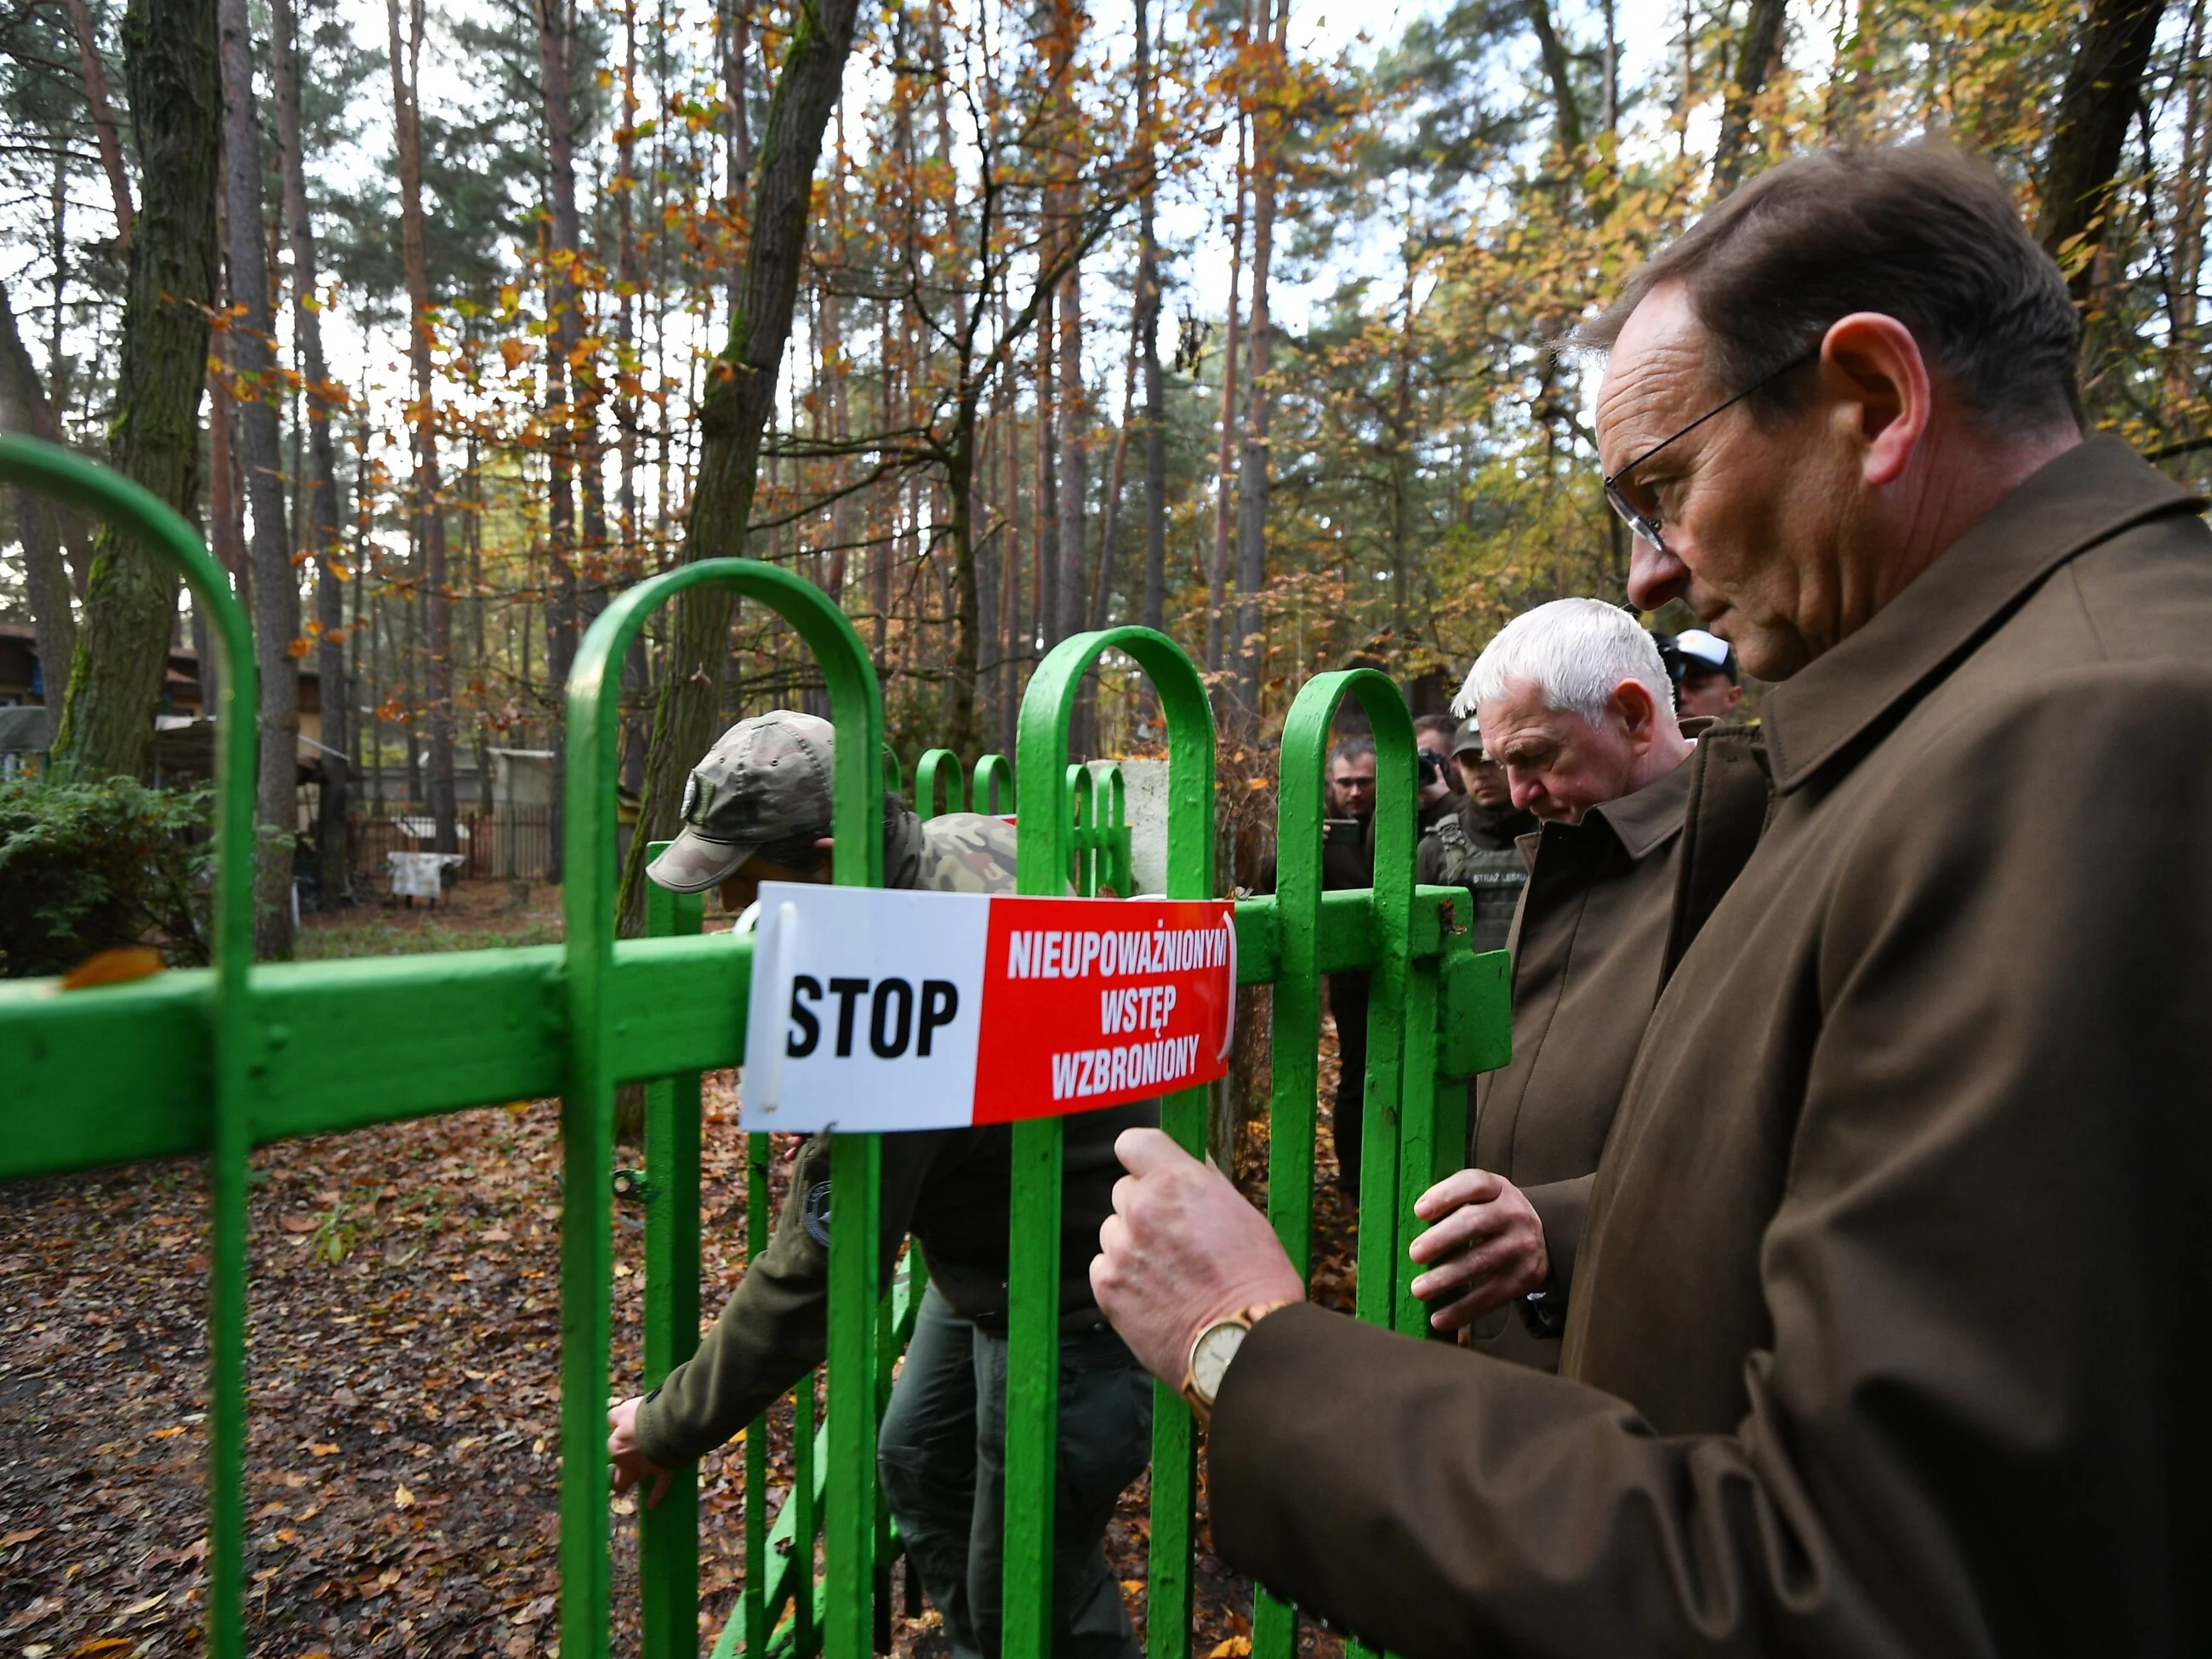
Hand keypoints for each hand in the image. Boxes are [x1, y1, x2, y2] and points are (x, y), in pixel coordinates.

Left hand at [607, 1396, 673, 1509]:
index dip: (612, 1446)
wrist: (670, 1423)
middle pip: (617, 1477)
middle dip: (617, 1476)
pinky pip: (660, 1487)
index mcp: (616, 1448)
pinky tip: (651, 1505)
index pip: (608, 1452)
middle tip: (618, 1471)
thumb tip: (610, 1421)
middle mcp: (628, 1463)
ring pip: (636, 1479)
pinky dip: (656, 1496)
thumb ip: (614, 1417)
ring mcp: (646, 1468)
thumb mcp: (623, 1410)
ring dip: (635, 1477)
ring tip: (635, 1475)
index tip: (614, 1441)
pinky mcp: (663, 1470)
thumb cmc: (644, 1415)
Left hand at [1090, 1128, 1303, 1382]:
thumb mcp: (1242, 1214)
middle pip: (1123, 1190)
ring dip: (1132, 1243)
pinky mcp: (1106, 1287)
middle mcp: (1141, 1208)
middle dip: (1144, 1207)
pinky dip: (1121, 1276)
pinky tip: (1152, 1294)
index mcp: (1176, 1181)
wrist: (1243, 1343)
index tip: (1149, 1171)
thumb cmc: (1256, 1279)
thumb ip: (1204, 1184)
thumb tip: (1189, 1163)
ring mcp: (1120, 1249)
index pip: (1133, 1143)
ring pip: (1112, 1230)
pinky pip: (1102, 1266)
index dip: (1141, 1158)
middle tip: (1174, 1237)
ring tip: (1167, 1273)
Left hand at [1405, 1168, 1548, 1332]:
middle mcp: (1513, 1213)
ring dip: (1446, 1278)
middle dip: (1441, 1239)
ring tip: (1419, 1290)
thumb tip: (1409, 1227)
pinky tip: (1439, 1318)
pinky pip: (1490, 1296)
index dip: (1445, 1196)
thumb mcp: (1482, 1197)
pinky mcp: (1523, 1279)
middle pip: (1474, 1223)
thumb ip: (1453, 1203)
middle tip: (1415, 1254)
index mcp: (1497, 1188)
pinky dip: (1462, 1310)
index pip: (1473, 1183)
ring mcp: (1521, 1247)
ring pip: (1481, 1262)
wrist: (1542, 1238)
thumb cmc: (1493, 1214)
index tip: (1419, 1211)